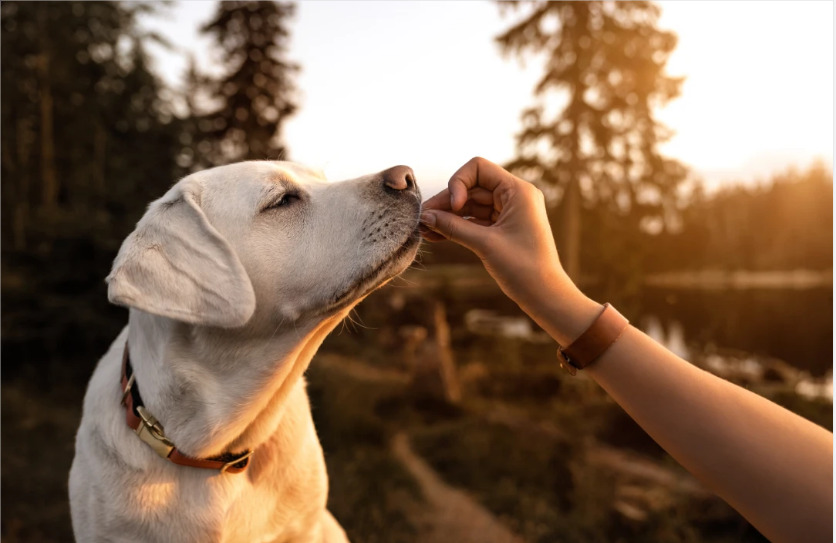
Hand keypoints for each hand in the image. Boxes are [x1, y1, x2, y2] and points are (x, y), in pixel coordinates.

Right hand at [420, 157, 585, 321]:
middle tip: (422, 219)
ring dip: (448, 216)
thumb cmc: (523, 268)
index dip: (459, 183)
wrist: (544, 296)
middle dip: (446, 203)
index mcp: (518, 191)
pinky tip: (436, 235)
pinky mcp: (503, 228)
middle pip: (471, 188)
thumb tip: (425, 216)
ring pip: (470, 205)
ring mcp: (508, 212)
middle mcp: (514, 196)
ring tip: (424, 230)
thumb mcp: (485, 244)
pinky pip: (475, 221)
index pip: (478, 168)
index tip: (453, 207)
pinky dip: (457, 226)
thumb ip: (453, 227)